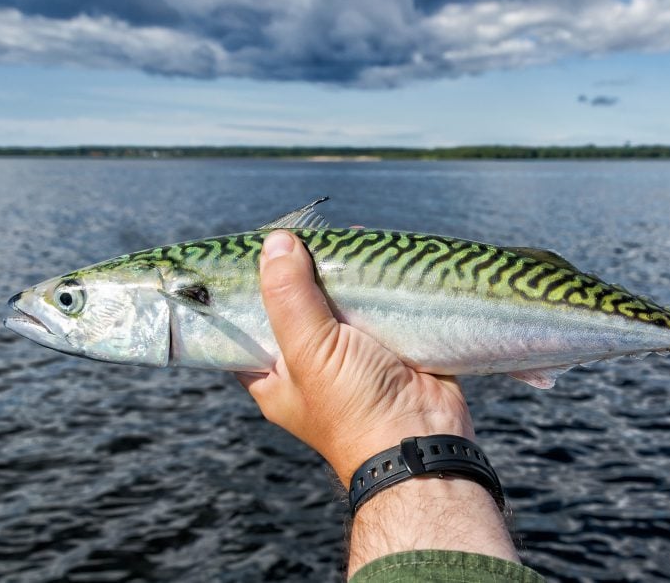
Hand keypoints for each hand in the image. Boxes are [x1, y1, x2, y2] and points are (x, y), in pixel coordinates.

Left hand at [237, 230, 475, 486]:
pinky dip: (378, 282)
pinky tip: (374, 252)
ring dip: (342, 273)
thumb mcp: (310, 351)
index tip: (249, 252)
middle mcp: (311, 366)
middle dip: (301, 273)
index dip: (245, 294)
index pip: (247, 330)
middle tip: (303, 233)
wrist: (424, 436)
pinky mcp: (391, 344)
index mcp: (277, 377)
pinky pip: (379, 305)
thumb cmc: (355, 405)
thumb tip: (275, 241)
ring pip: (340, 303)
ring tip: (341, 235)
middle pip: (296, 308)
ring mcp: (353, 355)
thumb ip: (289, 296)